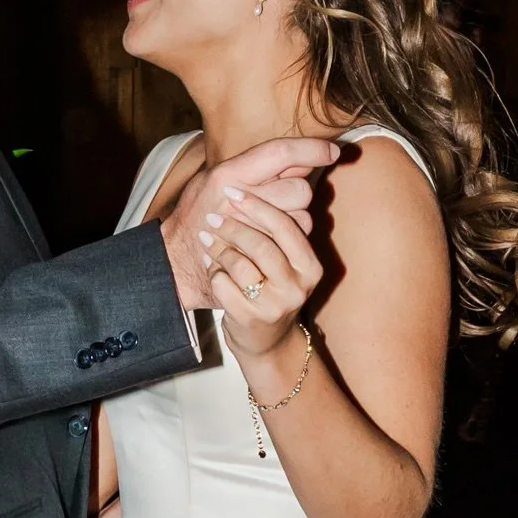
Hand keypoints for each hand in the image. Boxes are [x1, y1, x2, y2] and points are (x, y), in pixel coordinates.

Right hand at [161, 136, 336, 310]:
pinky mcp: (261, 255)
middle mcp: (241, 198)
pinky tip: (270, 239)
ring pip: (303, 216)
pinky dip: (289, 240)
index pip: (280, 153)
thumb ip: (253, 168)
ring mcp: (252, 230)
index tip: (332, 151)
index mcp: (228, 173)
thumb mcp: (214, 179)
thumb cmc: (197, 214)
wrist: (175, 260)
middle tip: (278, 197)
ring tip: (269, 221)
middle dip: (297, 192)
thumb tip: (300, 158)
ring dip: (294, 218)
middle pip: (299, 187)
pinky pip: (294, 241)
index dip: (311, 150)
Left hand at [200, 186, 324, 359]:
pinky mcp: (250, 319)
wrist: (265, 342)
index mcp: (310, 265)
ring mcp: (275, 305)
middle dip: (233, 226)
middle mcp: (298, 286)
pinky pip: (222, 284)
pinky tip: (210, 268)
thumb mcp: (285, 261)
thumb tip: (279, 175)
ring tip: (206, 239)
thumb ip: (281, 227)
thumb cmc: (270, 288)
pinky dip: (213, 272)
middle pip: (262, 244)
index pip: (287, 225)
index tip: (233, 190)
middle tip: (212, 216)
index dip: (258, 204)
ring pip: (239, 264)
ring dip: (218, 248)